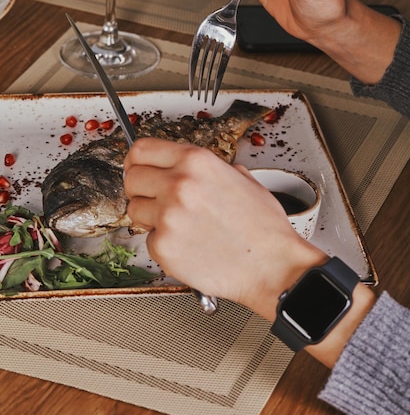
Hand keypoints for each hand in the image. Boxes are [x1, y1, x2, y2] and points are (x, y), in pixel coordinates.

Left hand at [124, 137, 324, 320]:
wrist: (272, 265)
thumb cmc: (263, 228)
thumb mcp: (242, 179)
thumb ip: (211, 169)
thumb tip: (193, 168)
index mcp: (196, 161)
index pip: (142, 149)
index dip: (136, 161)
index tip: (136, 168)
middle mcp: (179, 184)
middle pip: (131, 178)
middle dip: (140, 189)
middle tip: (154, 199)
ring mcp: (168, 215)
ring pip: (135, 210)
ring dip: (150, 217)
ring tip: (178, 225)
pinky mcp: (163, 246)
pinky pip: (148, 240)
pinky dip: (163, 244)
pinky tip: (187, 245)